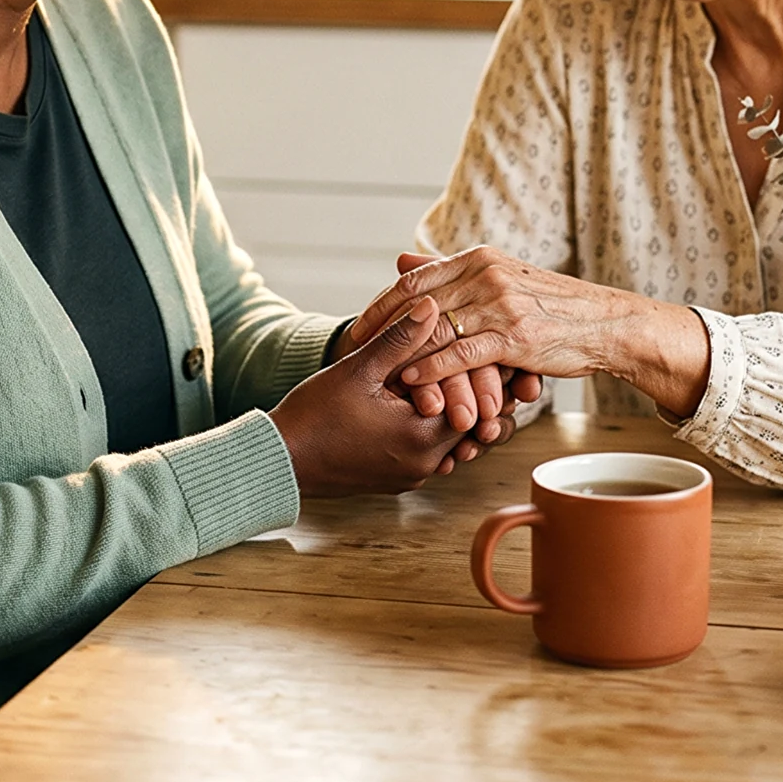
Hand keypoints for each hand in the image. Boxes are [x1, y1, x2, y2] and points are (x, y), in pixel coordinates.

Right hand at [271, 298, 508, 496]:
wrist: (282, 460)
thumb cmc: (316, 414)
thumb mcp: (359, 368)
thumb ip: (399, 337)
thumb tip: (432, 304)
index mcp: (422, 437)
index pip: (480, 406)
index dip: (491, 375)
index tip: (501, 351)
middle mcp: (425, 463)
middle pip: (472, 426)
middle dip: (479, 393)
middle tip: (497, 362)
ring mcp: (411, 474)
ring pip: (453, 440)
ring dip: (458, 410)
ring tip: (468, 378)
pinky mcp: (397, 477)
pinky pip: (431, 451)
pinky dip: (436, 427)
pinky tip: (432, 400)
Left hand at [347, 245, 711, 419]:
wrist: (604, 323)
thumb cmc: (548, 306)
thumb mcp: (496, 278)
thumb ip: (448, 271)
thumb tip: (401, 259)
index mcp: (478, 259)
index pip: (415, 280)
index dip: (381, 305)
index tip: (357, 327)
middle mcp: (485, 275)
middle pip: (417, 303)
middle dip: (381, 328)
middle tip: (353, 351)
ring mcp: (500, 305)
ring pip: (437, 330)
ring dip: (403, 353)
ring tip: (375, 371)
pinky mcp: (515, 337)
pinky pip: (464, 354)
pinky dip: (434, 368)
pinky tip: (413, 382)